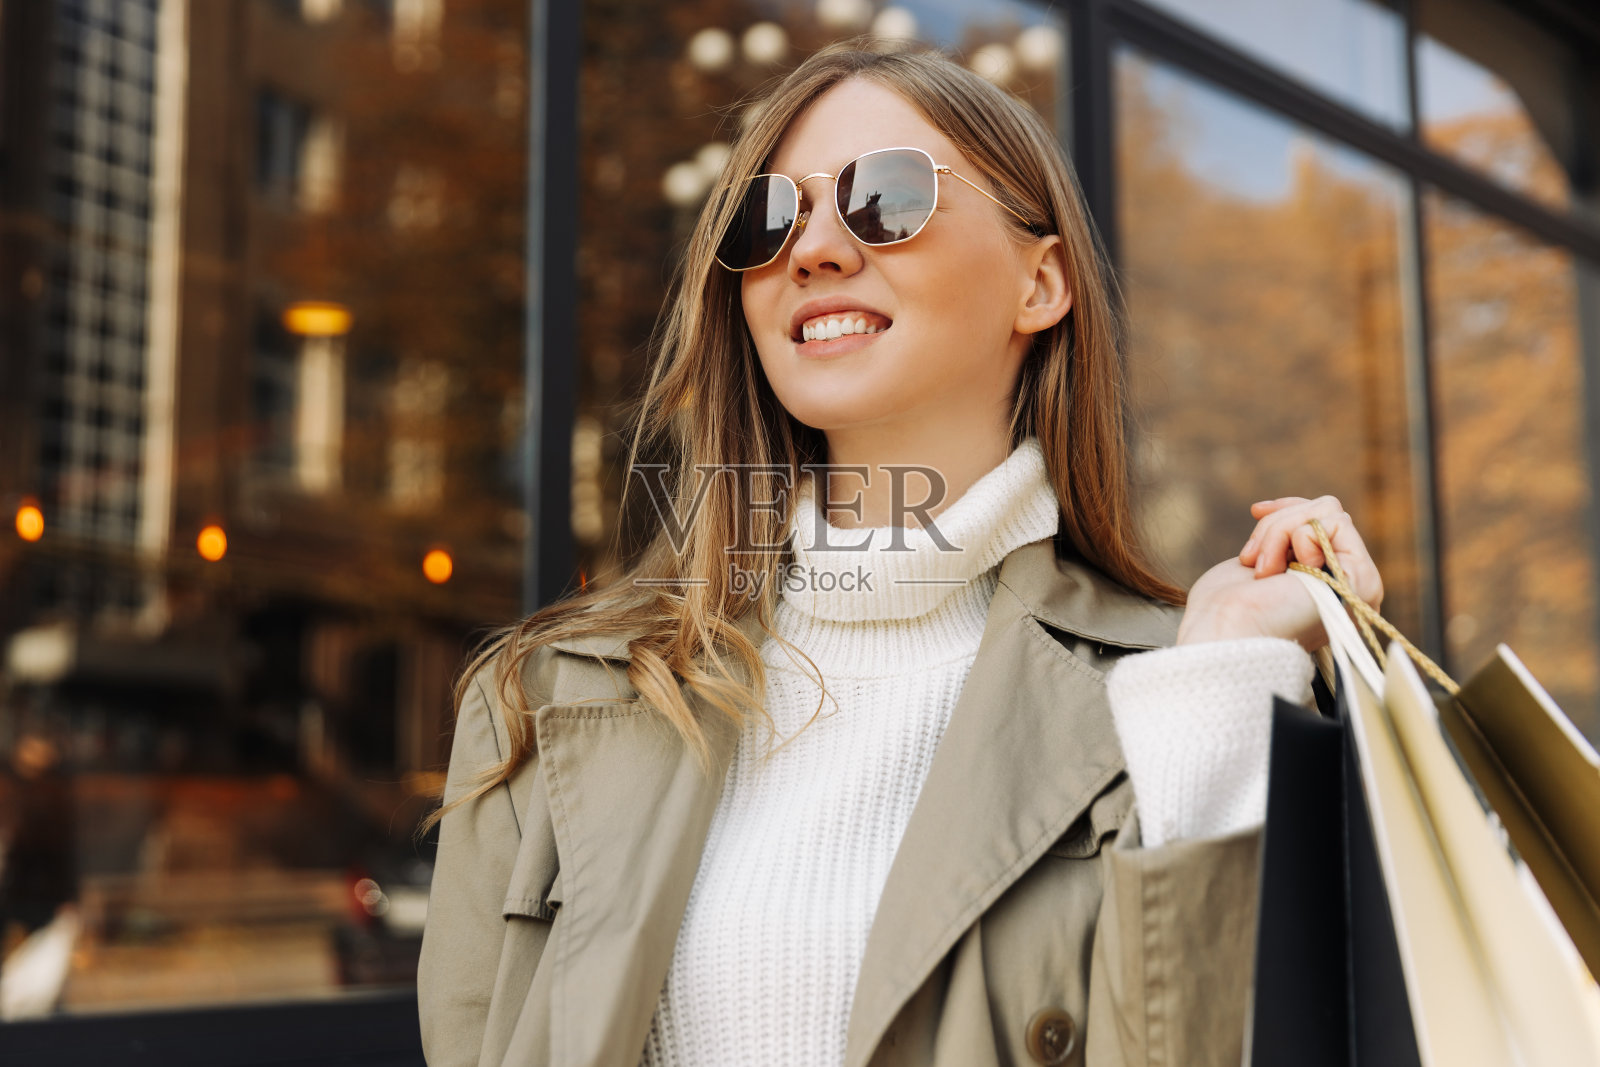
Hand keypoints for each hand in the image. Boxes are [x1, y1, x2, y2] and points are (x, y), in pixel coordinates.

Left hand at [1175, 495, 1383, 649]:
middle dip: (1278, 523)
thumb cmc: (1227, 608)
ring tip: (1264, 570)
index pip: (1323, 522)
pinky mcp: (1362, 579)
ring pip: (1329, 512)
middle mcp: (1349, 586)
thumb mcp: (1259, 561)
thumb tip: (1290, 507)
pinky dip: (1299, 537)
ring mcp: (1360, 585)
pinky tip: (1286, 573)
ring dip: (1282, 531)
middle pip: (1325, 512)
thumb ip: (1285, 541)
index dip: (1289, 508)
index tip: (1256, 511)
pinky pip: (1336, 523)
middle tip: (1251, 559)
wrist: (1227, 633)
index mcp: (1325, 585)